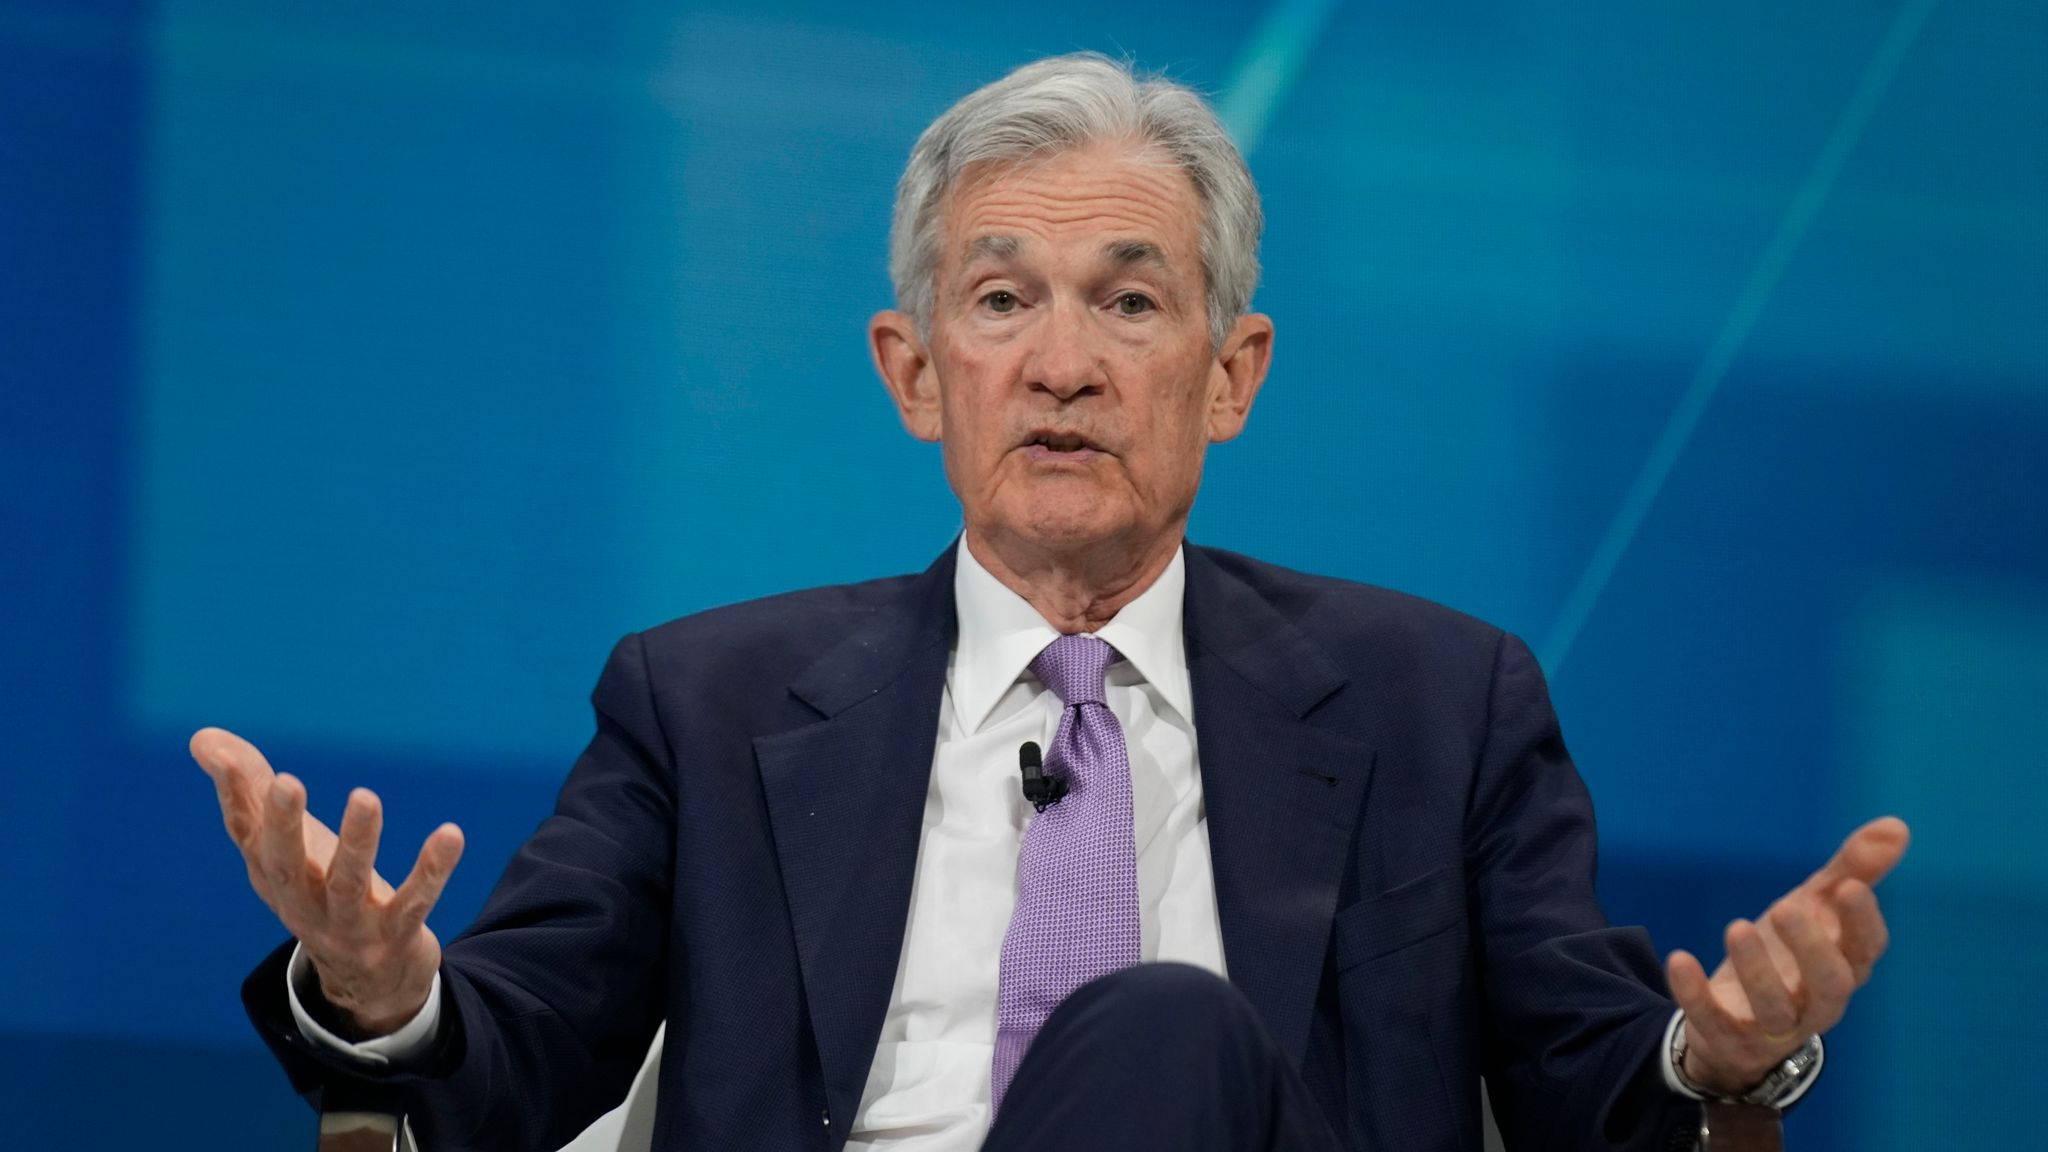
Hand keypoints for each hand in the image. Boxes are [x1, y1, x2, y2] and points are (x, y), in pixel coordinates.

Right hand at [191, 726, 464, 1035]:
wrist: (366, 983)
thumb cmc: (320, 891)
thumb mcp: (285, 847)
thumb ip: (250, 790)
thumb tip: (204, 739)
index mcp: (272, 876)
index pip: (246, 834)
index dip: (233, 796)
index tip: (221, 758)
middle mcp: (303, 902)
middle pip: (287, 866)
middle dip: (284, 825)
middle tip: (285, 782)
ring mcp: (348, 925)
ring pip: (349, 884)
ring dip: (357, 841)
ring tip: (365, 796)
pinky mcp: (395, 936)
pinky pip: (415, 902)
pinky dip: (432, 870)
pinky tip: (450, 833)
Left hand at [1663, 816, 1907, 1094]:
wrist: (1740, 1021)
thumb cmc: (1790, 955)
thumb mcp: (1815, 908)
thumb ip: (1851, 870)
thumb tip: (1896, 825)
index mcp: (1844, 968)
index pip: (1865, 950)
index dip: (1862, 921)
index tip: (1849, 887)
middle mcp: (1817, 1004)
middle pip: (1829, 985)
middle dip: (1811, 948)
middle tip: (1785, 907)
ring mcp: (1774, 1028)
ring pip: (1774, 1009)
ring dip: (1756, 971)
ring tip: (1737, 927)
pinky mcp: (1729, 1039)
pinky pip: (1714, 1022)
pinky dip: (1696, 995)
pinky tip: (1681, 958)